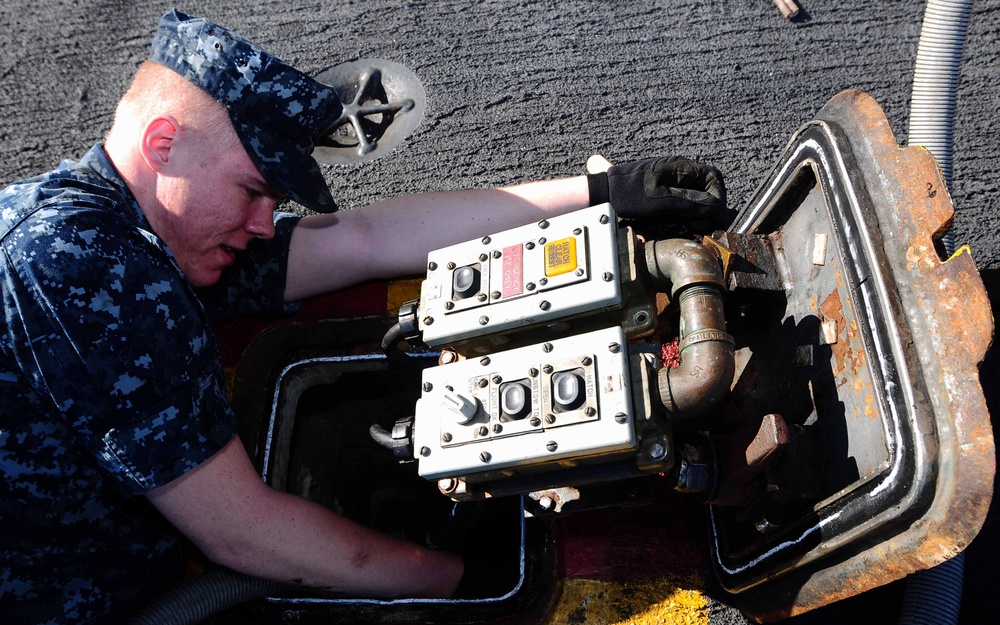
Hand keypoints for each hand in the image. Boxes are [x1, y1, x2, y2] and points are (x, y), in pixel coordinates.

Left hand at [588, 156, 729, 232]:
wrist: (604, 193)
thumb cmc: (629, 193)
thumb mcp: (662, 201)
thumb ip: (690, 203)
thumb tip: (714, 207)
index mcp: (680, 167)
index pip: (713, 177)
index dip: (718, 196)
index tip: (713, 213)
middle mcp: (678, 172)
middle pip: (706, 189)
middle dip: (708, 207)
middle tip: (701, 224)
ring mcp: (671, 182)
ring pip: (696, 197)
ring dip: (698, 213)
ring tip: (690, 226)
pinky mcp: (664, 193)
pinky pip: (684, 203)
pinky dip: (686, 214)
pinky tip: (680, 224)